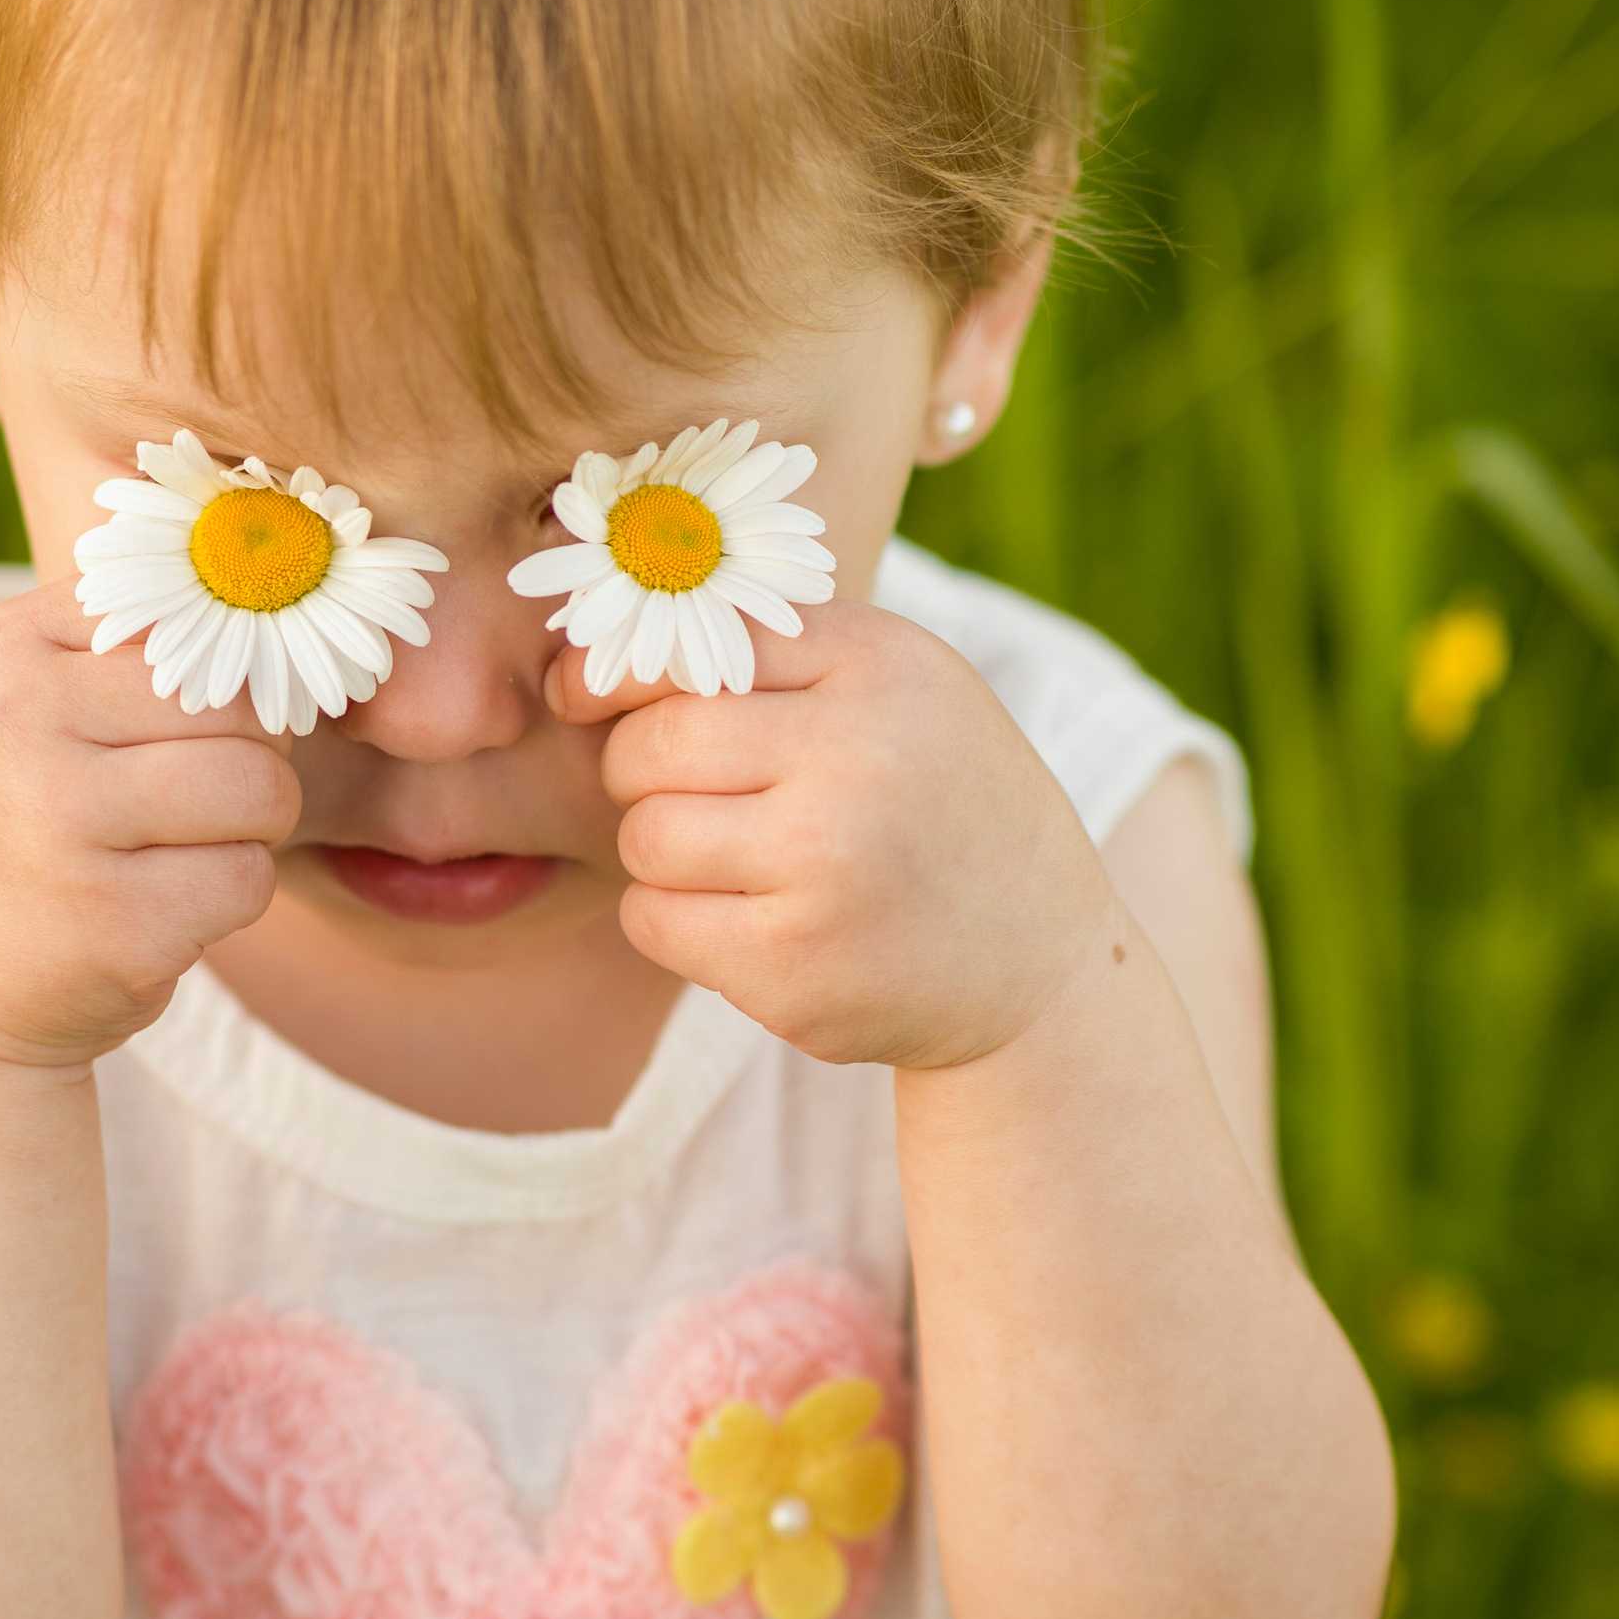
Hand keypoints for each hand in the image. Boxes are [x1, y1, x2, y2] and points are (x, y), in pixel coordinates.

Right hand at [0, 581, 301, 1068]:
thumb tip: (284, 627)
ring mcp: (61, 824)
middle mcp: (21, 722)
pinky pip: (249, 880)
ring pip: (263, 790)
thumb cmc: (23, 831)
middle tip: (190, 806)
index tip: (194, 727)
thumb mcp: (31, 711)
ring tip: (179, 856)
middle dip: (251, 760)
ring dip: (251, 834)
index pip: (196, 620)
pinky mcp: (113, 923)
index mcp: (8, 648)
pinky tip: (157, 913)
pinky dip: (228, 904)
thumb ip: (135, 651)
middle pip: (242, 706)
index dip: (229, 680)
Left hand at [562, 605, 1112, 1070]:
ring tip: (732, 858)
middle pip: (652, 749)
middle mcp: (856, 761)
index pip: (691, 646)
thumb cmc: (934, 801)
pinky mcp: (792, 972)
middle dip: (636, 769)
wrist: (1036, 960)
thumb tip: (586, 654)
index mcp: (878, 668)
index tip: (582, 693)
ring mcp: (825, 873)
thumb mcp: (895, 687)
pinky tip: (743, 918)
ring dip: (661, 850)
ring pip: (645, 839)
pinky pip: (653, 922)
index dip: (614, 672)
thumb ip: (772, 651)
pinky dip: (674, 920)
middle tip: (682, 790)